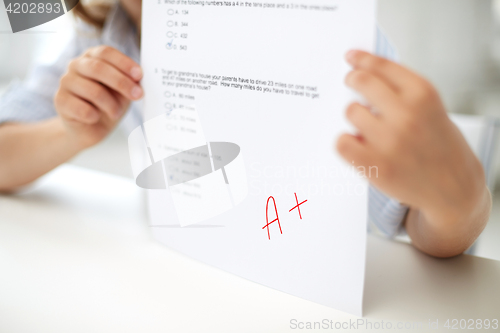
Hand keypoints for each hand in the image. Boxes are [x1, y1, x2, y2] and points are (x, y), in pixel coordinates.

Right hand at [55, 46, 142, 148]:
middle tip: (138, 95)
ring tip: (116, 113)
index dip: (123, 63)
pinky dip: (95, 116)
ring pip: (93, 91)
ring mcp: (66, 82)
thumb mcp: (123, 92)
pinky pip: (83, 109)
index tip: (139, 75)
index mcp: (92, 57)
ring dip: (111, 105)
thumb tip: (139, 78)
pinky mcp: (60, 101)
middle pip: (98, 68)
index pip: (106, 52)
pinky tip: (95, 117)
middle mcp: (76, 65)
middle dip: (121, 82)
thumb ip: (130, 82)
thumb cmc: (108, 105)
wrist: (89, 128)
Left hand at [337, 50, 488, 253]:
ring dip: (355, 116)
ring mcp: (390, 141)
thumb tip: (365, 70)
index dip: (362, 59)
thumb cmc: (439, 145)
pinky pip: (342, 142)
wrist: (453, 188)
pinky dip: (345, 141)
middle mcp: (406, 115)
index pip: (382, 66)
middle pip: (361, 82)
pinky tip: (358, 144)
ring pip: (350, 111)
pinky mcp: (375, 165)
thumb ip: (402, 89)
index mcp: (423, 95)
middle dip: (352, 79)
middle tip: (350, 82)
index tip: (351, 57)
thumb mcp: (431, 108)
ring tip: (368, 127)